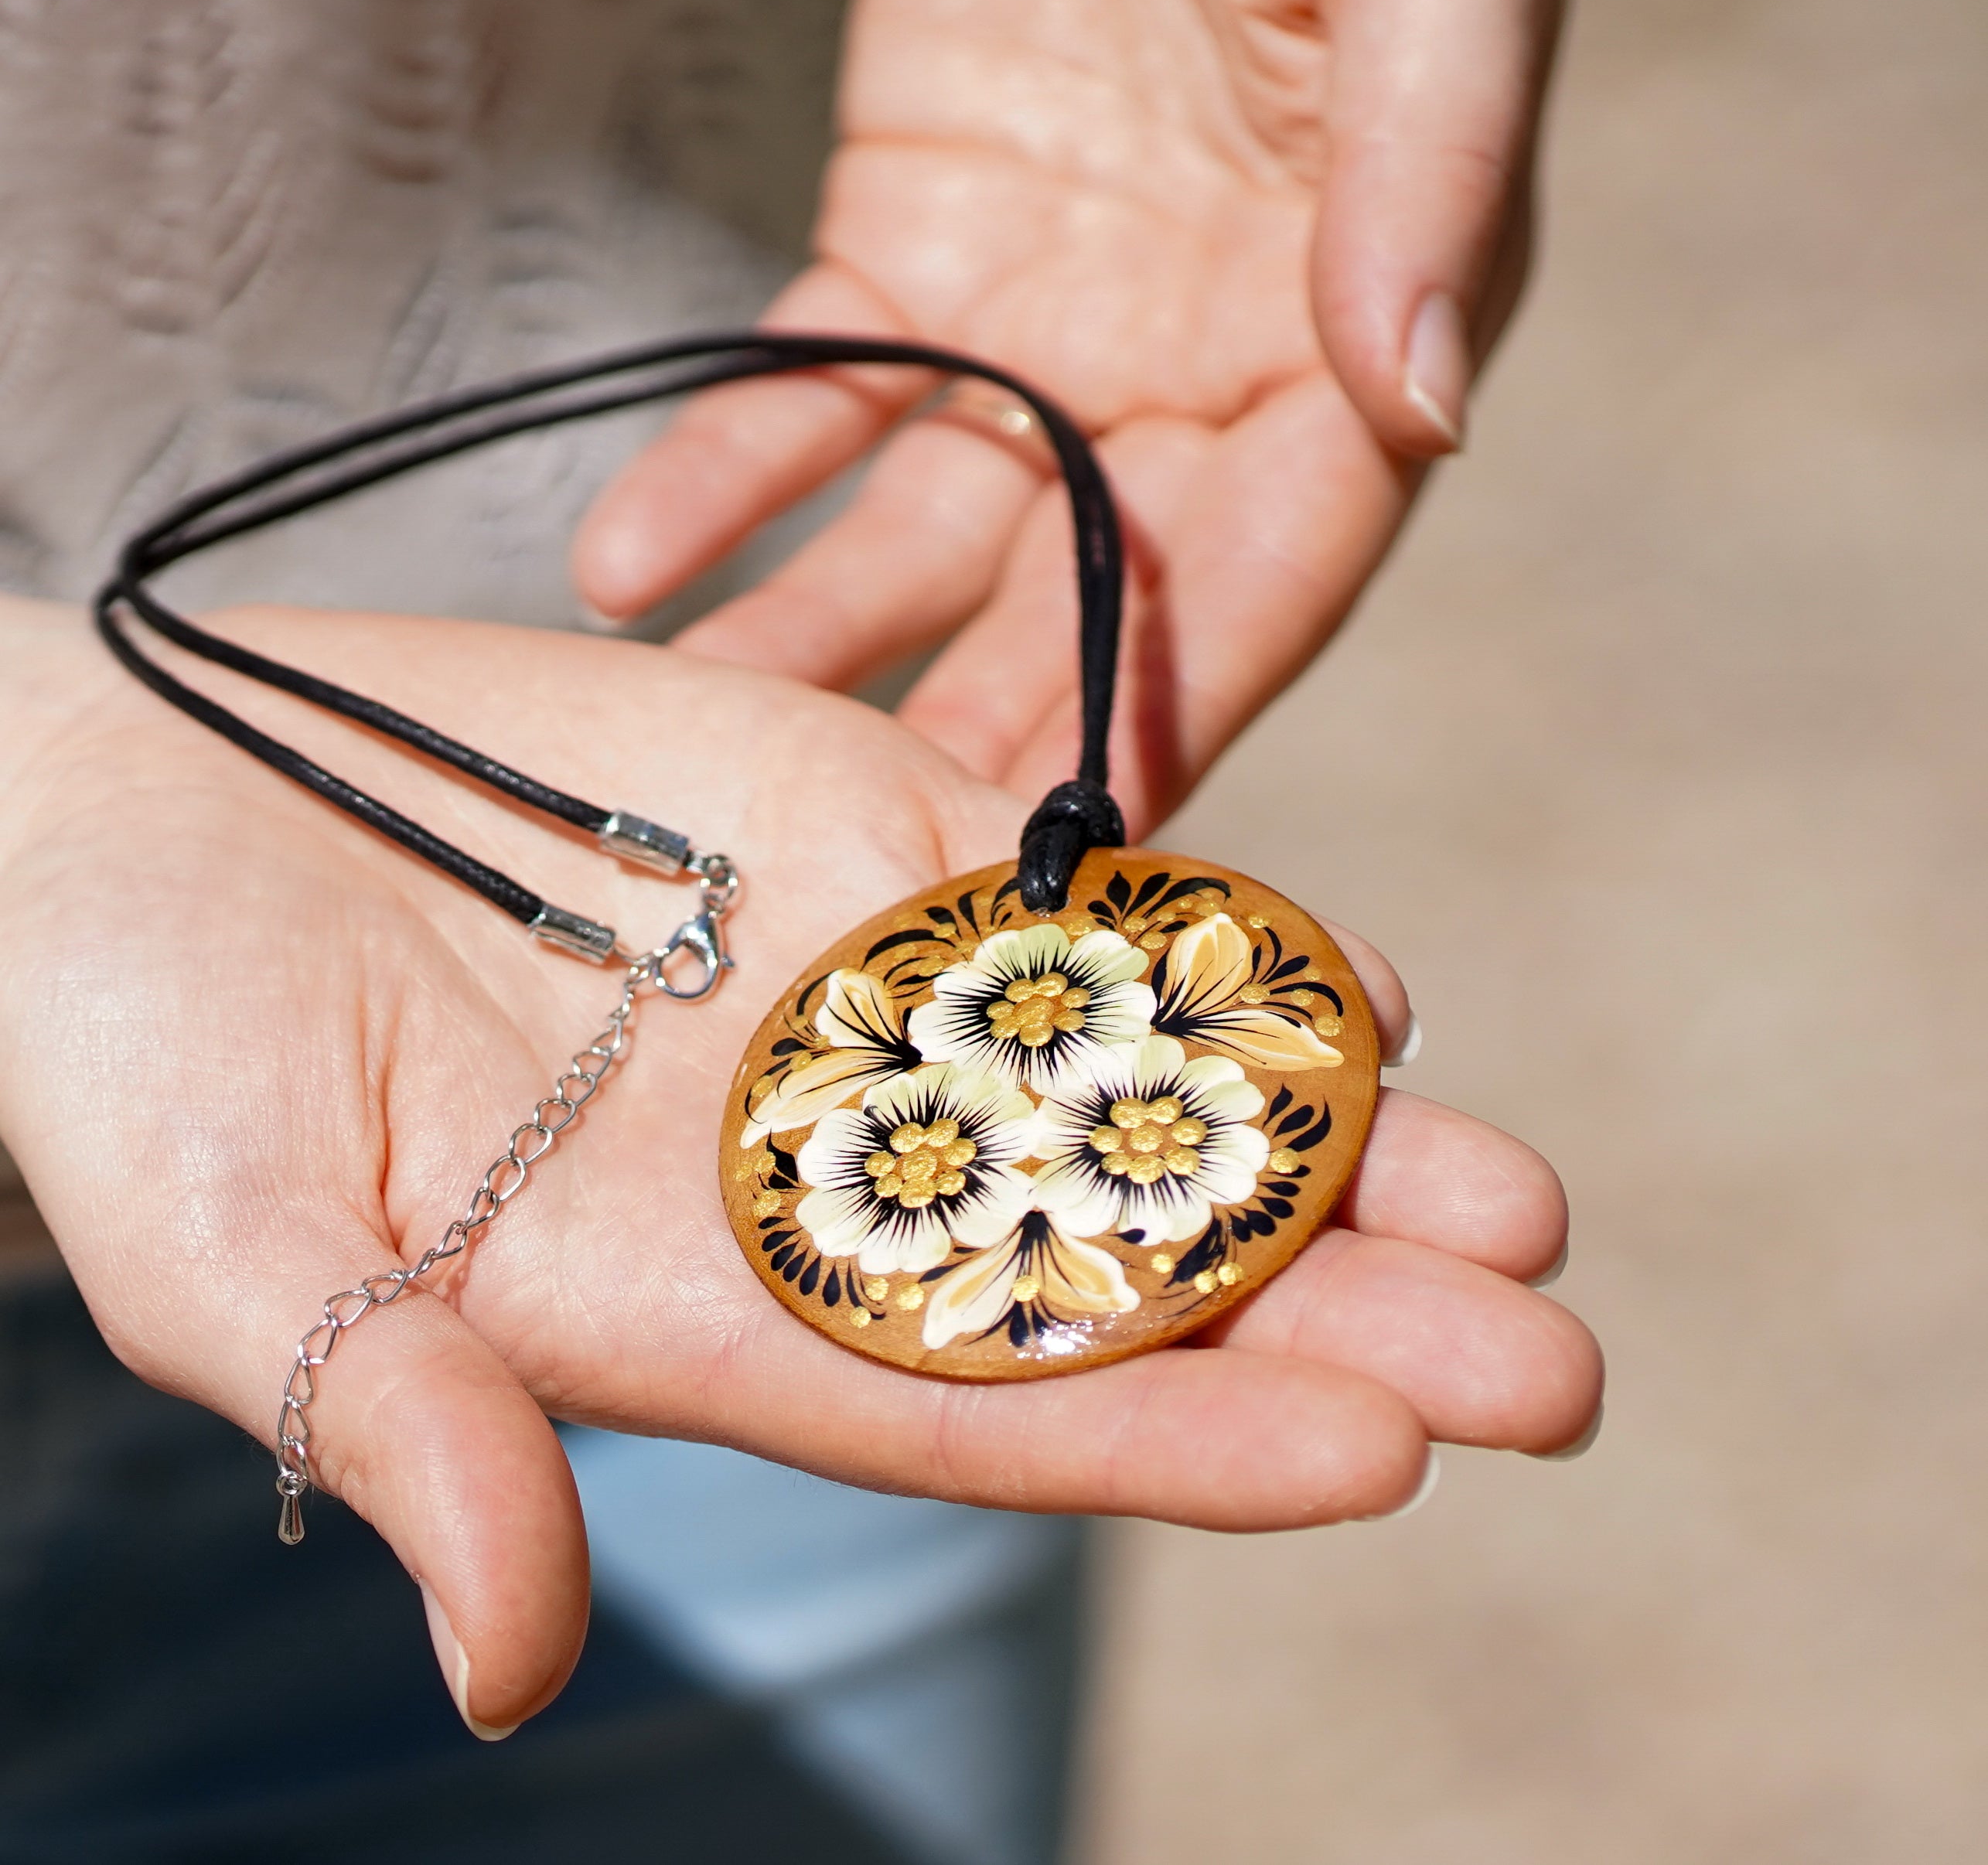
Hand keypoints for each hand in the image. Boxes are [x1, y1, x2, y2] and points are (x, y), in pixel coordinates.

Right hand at [0, 598, 1596, 1734]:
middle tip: (1540, 1361)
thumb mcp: (234, 1243)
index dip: (1157, 1427)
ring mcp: (840, 992)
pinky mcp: (841, 833)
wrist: (143, 820)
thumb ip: (398, 1420)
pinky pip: (1059, 899)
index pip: (956, 1394)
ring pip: (1119, 1082)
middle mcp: (800, 1164)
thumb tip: (511, 1661)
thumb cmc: (143, 1045)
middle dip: (1314, 1309)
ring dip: (1315, 1136)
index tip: (1368, 1461)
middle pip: (1092, 1258)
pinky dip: (1205, 941)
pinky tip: (1360, 987)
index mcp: (682, 1299)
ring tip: (1511, 1194)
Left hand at [573, 0, 1564, 826]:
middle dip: (978, 716)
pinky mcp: (910, 245)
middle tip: (869, 850)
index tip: (1086, 834)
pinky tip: (628, 561)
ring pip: (926, 527)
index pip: (1280, 563)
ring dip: (814, 634)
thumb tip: (1420, 407)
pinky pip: (812, 390)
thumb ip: (1428, 167)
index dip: (1186, 698)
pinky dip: (723, 475)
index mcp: (1353, 326)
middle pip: (1088, 591)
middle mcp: (1202, 365)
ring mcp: (1047, 324)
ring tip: (703, 734)